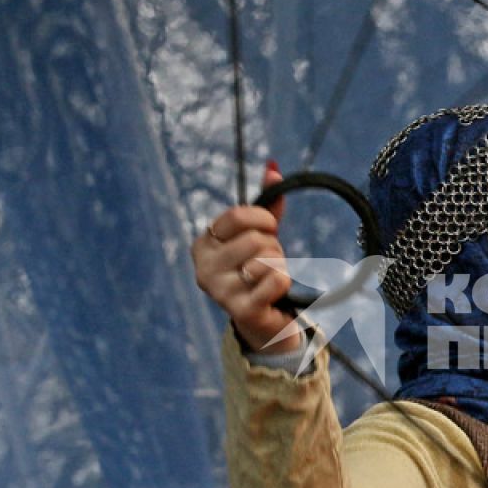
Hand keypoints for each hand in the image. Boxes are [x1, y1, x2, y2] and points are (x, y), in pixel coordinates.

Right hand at [191, 160, 303, 354]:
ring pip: (266, 259)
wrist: (266, 320)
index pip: (238, 215)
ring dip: (279, 266)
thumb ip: (267, 204)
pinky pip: (276, 280)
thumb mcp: (260, 235)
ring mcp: (220, 292)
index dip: (263, 219)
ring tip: (270, 278)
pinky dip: (284, 282)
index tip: (269, 230)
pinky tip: (275, 294)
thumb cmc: (260, 271)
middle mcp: (203, 268)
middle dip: (272, 247)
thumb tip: (273, 167)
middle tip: (269, 262)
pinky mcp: (241, 311)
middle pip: (255, 238)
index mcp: (203, 244)